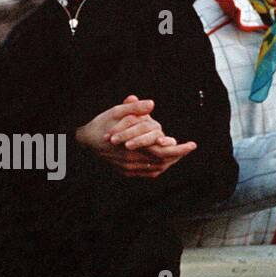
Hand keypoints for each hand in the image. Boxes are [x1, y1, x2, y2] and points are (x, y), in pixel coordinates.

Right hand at [76, 95, 196, 177]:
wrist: (82, 141)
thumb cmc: (100, 124)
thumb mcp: (115, 112)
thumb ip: (133, 108)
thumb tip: (151, 103)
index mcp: (133, 147)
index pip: (164, 152)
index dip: (180, 149)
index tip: (193, 144)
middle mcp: (133, 161)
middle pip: (163, 162)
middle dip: (178, 155)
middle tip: (189, 148)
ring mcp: (129, 168)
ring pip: (157, 169)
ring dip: (169, 162)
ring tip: (178, 153)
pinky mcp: (125, 172)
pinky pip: (147, 173)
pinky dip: (158, 168)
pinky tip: (162, 162)